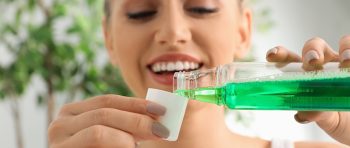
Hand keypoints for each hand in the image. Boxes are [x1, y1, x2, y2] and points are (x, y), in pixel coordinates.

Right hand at [48, 95, 167, 147]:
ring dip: (126, 138)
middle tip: (161, 130)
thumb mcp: (113, 134)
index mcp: (73, 113)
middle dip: (136, 121)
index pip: (107, 101)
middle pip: (104, 114)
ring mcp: (58, 144)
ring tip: (139, 145)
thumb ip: (126, 124)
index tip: (160, 110)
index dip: (135, 104)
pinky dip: (117, 147)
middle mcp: (60, 125)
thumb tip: (157, 116)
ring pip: (98, 133)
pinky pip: (95, 147)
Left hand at [266, 35, 349, 144]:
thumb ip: (312, 113)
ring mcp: (344, 63)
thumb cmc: (334, 116)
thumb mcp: (323, 118)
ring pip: (343, 44)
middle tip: (312, 62)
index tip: (271, 56)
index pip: (289, 58)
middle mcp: (324, 63)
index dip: (280, 54)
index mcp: (304, 72)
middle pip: (314, 46)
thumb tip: (302, 115)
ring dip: (345, 48)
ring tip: (346, 61)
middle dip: (312, 50)